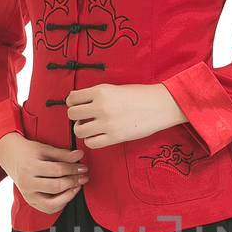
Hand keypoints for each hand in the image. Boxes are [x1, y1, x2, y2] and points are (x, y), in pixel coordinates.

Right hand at [0, 132, 87, 214]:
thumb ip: (63, 154)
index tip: (83, 167)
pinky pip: (49, 208)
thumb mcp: (44, 148)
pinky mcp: (31, 201)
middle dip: (73, 181)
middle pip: (56, 186)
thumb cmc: (28, 152)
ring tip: (77, 186)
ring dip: (69, 195)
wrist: (11, 157)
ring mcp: (28, 195)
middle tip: (83, 176)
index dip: (73, 169)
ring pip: (52, 203)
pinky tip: (68, 193)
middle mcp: (27, 183)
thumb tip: (80, 155)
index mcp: (30, 167)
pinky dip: (61, 203)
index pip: (58, 170)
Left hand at [65, 82, 185, 148]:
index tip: (78, 105)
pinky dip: (90, 140)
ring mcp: (107, 123)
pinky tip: (97, 136)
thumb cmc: (139, 95)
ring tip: (90, 127)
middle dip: (76, 116)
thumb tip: (76, 101)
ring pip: (78, 130)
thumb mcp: (114, 88)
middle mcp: (101, 107)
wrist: (160, 105)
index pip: (72, 98)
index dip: (72, 102)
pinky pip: (91, 143)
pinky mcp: (115, 137)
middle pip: (72, 114)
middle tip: (85, 117)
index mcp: (100, 91)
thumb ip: (96, 95)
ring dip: (81, 129)